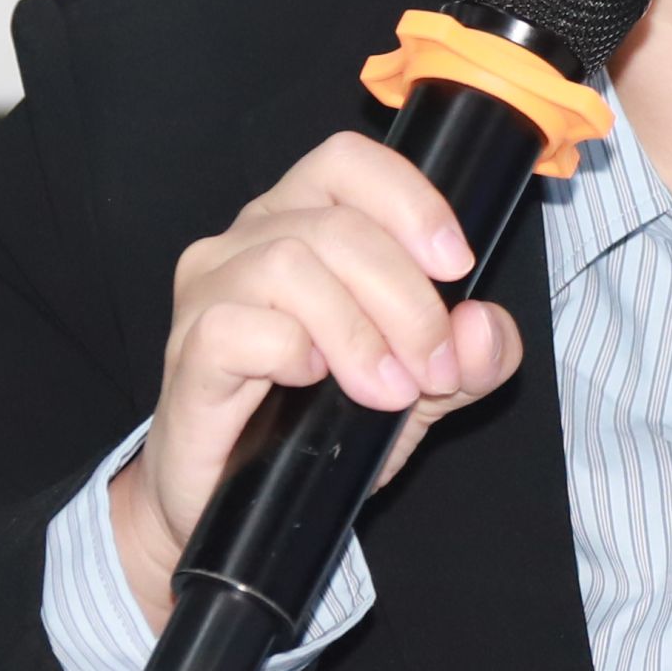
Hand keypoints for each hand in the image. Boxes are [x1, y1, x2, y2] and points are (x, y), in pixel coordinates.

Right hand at [109, 132, 521, 625]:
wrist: (235, 508)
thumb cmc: (314, 431)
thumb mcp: (420, 392)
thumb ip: (469, 359)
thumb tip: (484, 325)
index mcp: (300, 222)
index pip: (347, 162)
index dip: (410, 200)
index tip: (456, 266)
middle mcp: (245, 241)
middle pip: (336, 224)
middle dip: (405, 297)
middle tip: (433, 368)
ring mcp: (208, 293)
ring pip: (289, 263)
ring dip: (358, 330)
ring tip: (387, 390)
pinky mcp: (188, 352)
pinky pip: (238, 326)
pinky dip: (291, 351)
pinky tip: (312, 384)